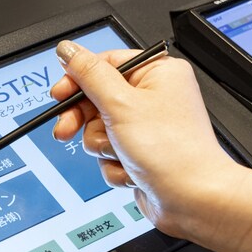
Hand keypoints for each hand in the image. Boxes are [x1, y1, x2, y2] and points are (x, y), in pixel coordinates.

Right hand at [50, 41, 244, 239]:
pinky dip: (115, 165)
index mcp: (157, 72)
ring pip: (99, 130)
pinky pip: (109, 153)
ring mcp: (148, 127)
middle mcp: (155, 96)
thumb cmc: (172, 151)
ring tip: (122, 153)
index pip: (105, 64)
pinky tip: (132, 170)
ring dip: (104, 147)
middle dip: (87, 121)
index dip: (78, 80)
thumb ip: (89, 75)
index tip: (59, 94)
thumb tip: (68, 50)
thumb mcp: (120, 104)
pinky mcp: (141, 153)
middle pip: (97, 98)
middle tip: (68, 130)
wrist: (192, 200)